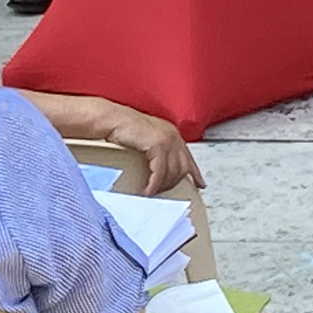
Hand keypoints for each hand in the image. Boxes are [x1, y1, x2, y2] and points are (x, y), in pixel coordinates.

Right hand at [88, 102, 204, 191]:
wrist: (112, 119)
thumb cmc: (124, 128)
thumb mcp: (147, 139)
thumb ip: (157, 151)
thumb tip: (160, 169)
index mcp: (172, 134)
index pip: (189, 157)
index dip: (195, 173)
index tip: (200, 184)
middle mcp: (173, 135)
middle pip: (183, 168)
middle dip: (173, 183)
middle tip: (161, 193)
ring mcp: (167, 139)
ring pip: (173, 172)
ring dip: (162, 186)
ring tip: (152, 193)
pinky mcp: (158, 144)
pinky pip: (160, 172)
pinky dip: (154, 184)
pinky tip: (147, 191)